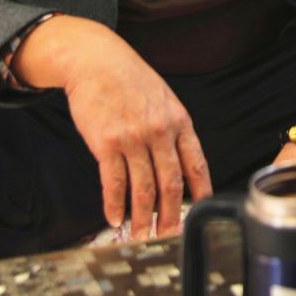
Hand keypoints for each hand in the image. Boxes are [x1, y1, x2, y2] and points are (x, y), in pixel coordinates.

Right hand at [12, 15, 212, 239]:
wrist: (95, 60)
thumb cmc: (128, 78)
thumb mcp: (163, 97)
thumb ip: (173, 128)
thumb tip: (179, 161)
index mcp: (179, 121)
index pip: (196, 164)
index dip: (201, 192)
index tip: (199, 211)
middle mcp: (159, 132)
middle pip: (170, 184)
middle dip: (170, 216)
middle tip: (167, 236)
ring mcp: (133, 138)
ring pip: (143, 189)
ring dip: (142, 218)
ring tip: (140, 234)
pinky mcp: (106, 143)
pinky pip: (114, 183)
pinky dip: (114, 205)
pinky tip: (114, 218)